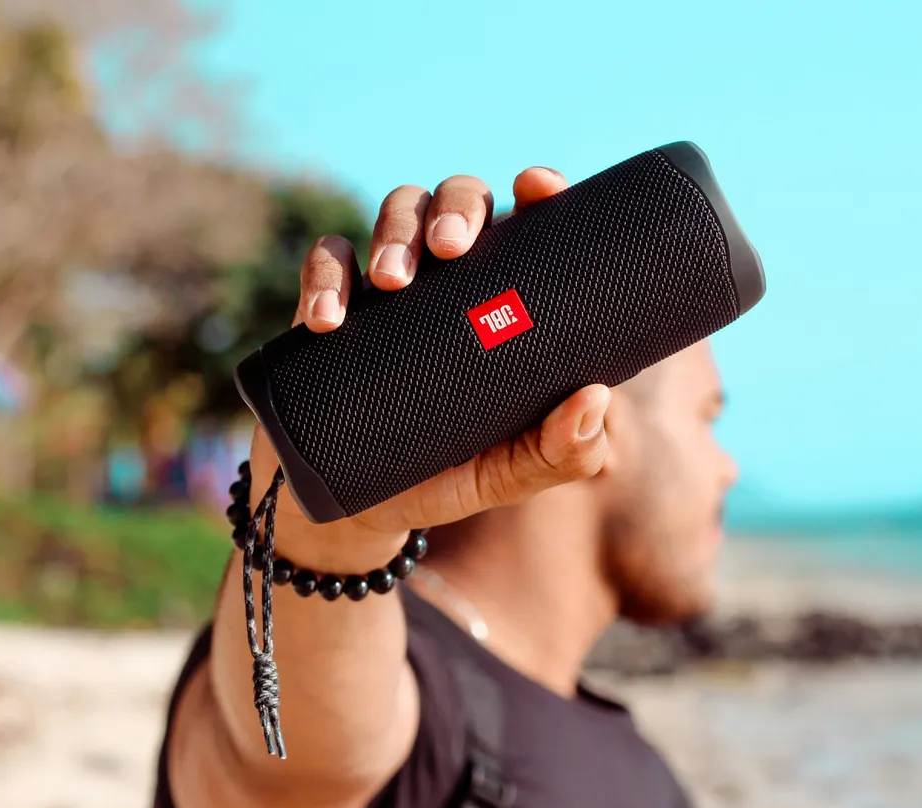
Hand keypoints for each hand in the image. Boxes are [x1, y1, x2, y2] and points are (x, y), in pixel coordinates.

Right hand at [248, 167, 611, 571]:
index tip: (538, 186)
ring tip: (390, 283)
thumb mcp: (513, 472)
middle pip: (459, 199)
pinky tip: (327, 321)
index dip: (537, 190)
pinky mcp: (334, 304)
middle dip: (455, 208)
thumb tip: (596, 397)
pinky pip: (326, 258)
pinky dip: (325, 275)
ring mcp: (392, 284)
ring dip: (392, 232)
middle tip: (450, 250)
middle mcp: (453, 276)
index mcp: (507, 295)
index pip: (528, 223)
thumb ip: (562, 450)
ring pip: (397, 210)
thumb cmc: (453, 475)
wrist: (362, 508)